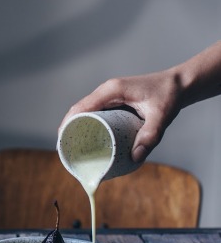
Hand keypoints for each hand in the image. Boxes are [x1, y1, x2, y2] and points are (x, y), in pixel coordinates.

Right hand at [59, 70, 182, 162]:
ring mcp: (110, 95)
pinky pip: (96, 112)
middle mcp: (107, 91)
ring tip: (73, 146)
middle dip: (69, 128)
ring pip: (86, 111)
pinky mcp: (115, 101)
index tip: (62, 141)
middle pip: (79, 109)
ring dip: (77, 126)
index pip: (81, 107)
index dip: (68, 123)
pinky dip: (88, 123)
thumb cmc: (170, 95)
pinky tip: (89, 138)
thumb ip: (150, 135)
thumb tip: (135, 158)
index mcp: (111, 90)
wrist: (180, 84)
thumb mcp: (161, 116)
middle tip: (66, 149)